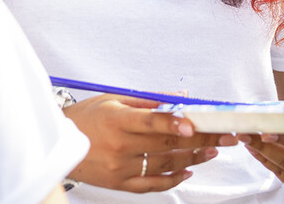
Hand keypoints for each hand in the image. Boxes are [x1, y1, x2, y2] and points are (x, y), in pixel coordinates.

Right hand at [62, 94, 234, 192]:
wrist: (61, 142)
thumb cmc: (87, 117)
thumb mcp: (113, 99)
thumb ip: (148, 101)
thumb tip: (180, 98)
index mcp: (116, 120)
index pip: (150, 122)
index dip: (173, 123)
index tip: (194, 124)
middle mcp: (119, 146)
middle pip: (166, 144)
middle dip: (199, 140)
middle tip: (222, 135)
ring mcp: (120, 168)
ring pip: (165, 165)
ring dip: (192, 158)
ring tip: (212, 150)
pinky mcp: (120, 184)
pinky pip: (152, 185)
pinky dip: (173, 179)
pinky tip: (188, 171)